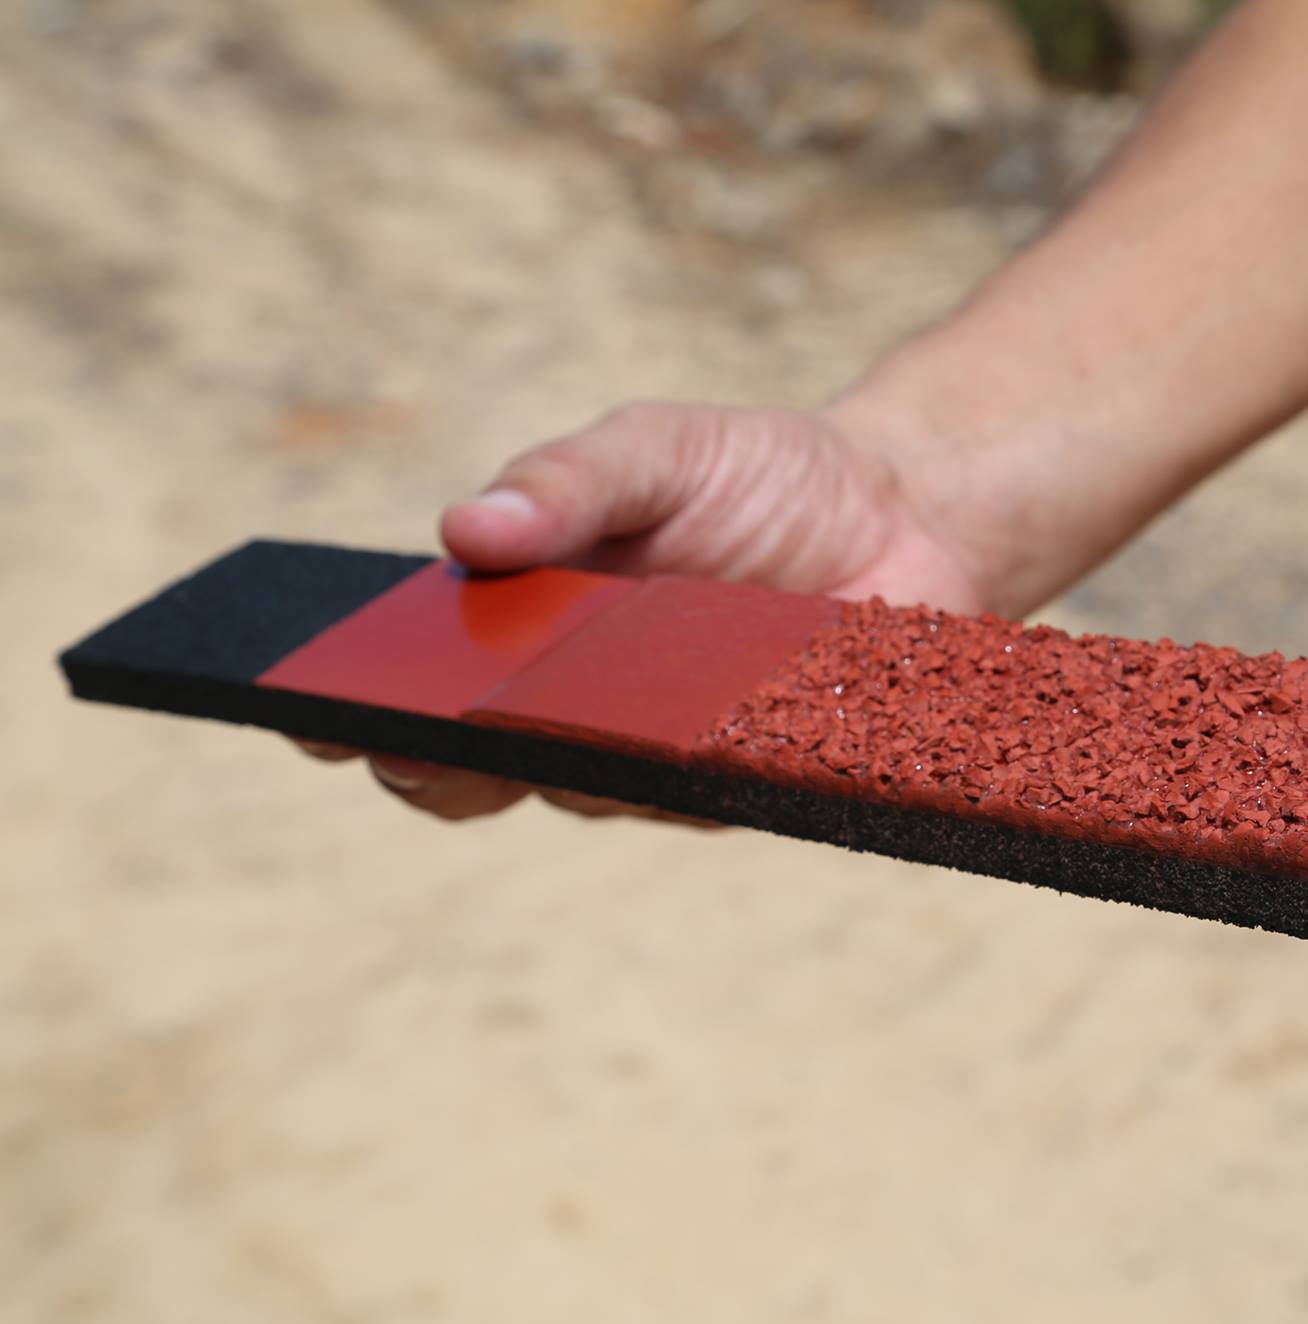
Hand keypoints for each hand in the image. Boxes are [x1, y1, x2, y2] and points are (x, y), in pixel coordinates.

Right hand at [298, 401, 992, 820]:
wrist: (907, 510)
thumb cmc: (760, 476)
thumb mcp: (658, 448)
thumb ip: (570, 480)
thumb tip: (464, 528)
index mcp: (527, 629)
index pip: (418, 690)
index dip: (350, 709)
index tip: (305, 709)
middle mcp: (579, 714)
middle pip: (477, 774)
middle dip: (437, 762)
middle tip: (422, 737)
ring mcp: (663, 761)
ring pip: (590, 792)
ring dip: (575, 755)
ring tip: (580, 708)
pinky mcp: (753, 784)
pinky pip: (706, 795)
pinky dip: (694, 765)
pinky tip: (703, 729)